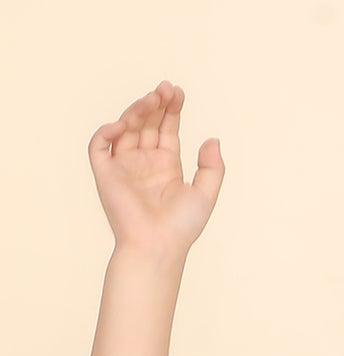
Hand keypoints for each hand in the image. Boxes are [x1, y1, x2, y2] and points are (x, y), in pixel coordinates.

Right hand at [88, 81, 223, 256]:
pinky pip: (100, 144)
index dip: (172, 108)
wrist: (158, 246)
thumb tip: (213, 139)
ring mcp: (124, 165)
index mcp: (166, 165)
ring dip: (137, 110)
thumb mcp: (206, 194)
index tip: (178, 93)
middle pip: (147, 122)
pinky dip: (108, 131)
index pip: (167, 128)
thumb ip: (213, 167)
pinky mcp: (105, 173)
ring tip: (153, 98)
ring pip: (126, 127)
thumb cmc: (182, 227)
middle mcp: (144, 161)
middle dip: (156, 104)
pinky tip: (125, 125)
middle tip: (166, 89)